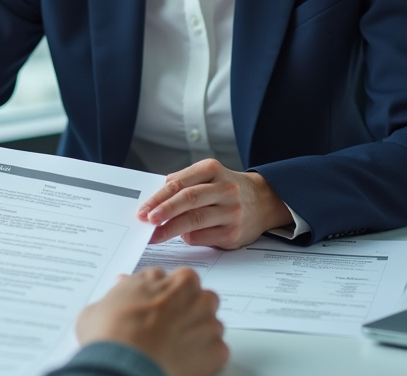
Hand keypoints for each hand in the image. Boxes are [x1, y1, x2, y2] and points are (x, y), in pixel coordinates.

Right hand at [76, 268, 226, 375]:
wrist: (123, 366)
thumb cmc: (108, 336)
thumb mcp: (97, 308)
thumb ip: (117, 297)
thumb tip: (120, 295)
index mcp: (157, 278)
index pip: (166, 278)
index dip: (160, 296)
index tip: (155, 308)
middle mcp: (185, 292)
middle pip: (196, 292)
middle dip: (187, 305)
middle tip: (170, 324)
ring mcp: (205, 319)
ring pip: (211, 318)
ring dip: (200, 329)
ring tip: (179, 346)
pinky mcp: (216, 347)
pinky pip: (218, 348)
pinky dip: (206, 356)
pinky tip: (186, 362)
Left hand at [136, 159, 292, 248]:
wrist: (264, 201)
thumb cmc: (226, 189)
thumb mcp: (208, 176)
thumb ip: (183, 183)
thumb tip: (154, 199)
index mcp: (212, 170)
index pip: (179, 183)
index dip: (158, 197)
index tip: (143, 208)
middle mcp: (224, 189)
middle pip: (188, 199)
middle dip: (163, 211)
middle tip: (146, 220)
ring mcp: (231, 212)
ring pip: (194, 221)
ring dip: (170, 229)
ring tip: (154, 234)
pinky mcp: (234, 233)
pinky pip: (203, 237)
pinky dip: (188, 237)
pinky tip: (182, 236)